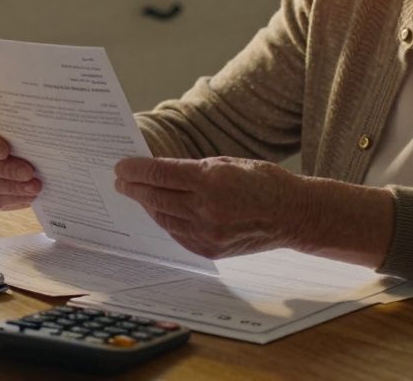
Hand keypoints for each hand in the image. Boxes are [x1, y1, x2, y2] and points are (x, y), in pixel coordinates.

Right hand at [0, 112, 40, 210]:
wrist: (12, 146)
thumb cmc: (11, 128)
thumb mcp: (11, 120)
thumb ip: (16, 124)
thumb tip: (36, 134)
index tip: (5, 150)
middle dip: (5, 170)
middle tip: (29, 172)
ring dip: (11, 187)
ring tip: (34, 187)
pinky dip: (11, 199)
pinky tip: (28, 196)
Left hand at [113, 156, 301, 259]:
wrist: (292, 214)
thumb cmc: (263, 182)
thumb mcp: (227, 163)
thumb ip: (193, 170)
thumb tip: (160, 172)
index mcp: (212, 181)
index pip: (161, 174)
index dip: (136, 170)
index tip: (121, 166)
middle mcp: (207, 209)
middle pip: (157, 197)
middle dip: (134, 188)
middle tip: (120, 181)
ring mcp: (207, 233)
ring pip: (164, 217)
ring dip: (147, 205)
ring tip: (136, 195)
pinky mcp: (209, 249)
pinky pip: (177, 234)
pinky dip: (165, 221)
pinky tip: (159, 211)